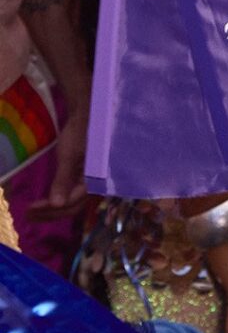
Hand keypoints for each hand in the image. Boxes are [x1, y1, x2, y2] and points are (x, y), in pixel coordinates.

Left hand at [27, 100, 88, 218]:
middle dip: (50, 213)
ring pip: (71, 203)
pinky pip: (71, 195)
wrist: (87, 116)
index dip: (51, 209)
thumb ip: (64, 180)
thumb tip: (56, 204)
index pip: (72, 203)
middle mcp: (95, 186)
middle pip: (72, 207)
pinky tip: (45, 202)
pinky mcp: (83, 178)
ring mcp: (89, 183)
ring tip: (31, 213)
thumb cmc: (80, 133)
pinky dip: (56, 200)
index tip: (31, 209)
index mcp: (95, 181)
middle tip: (27, 215)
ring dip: (52, 210)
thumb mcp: (69, 155)